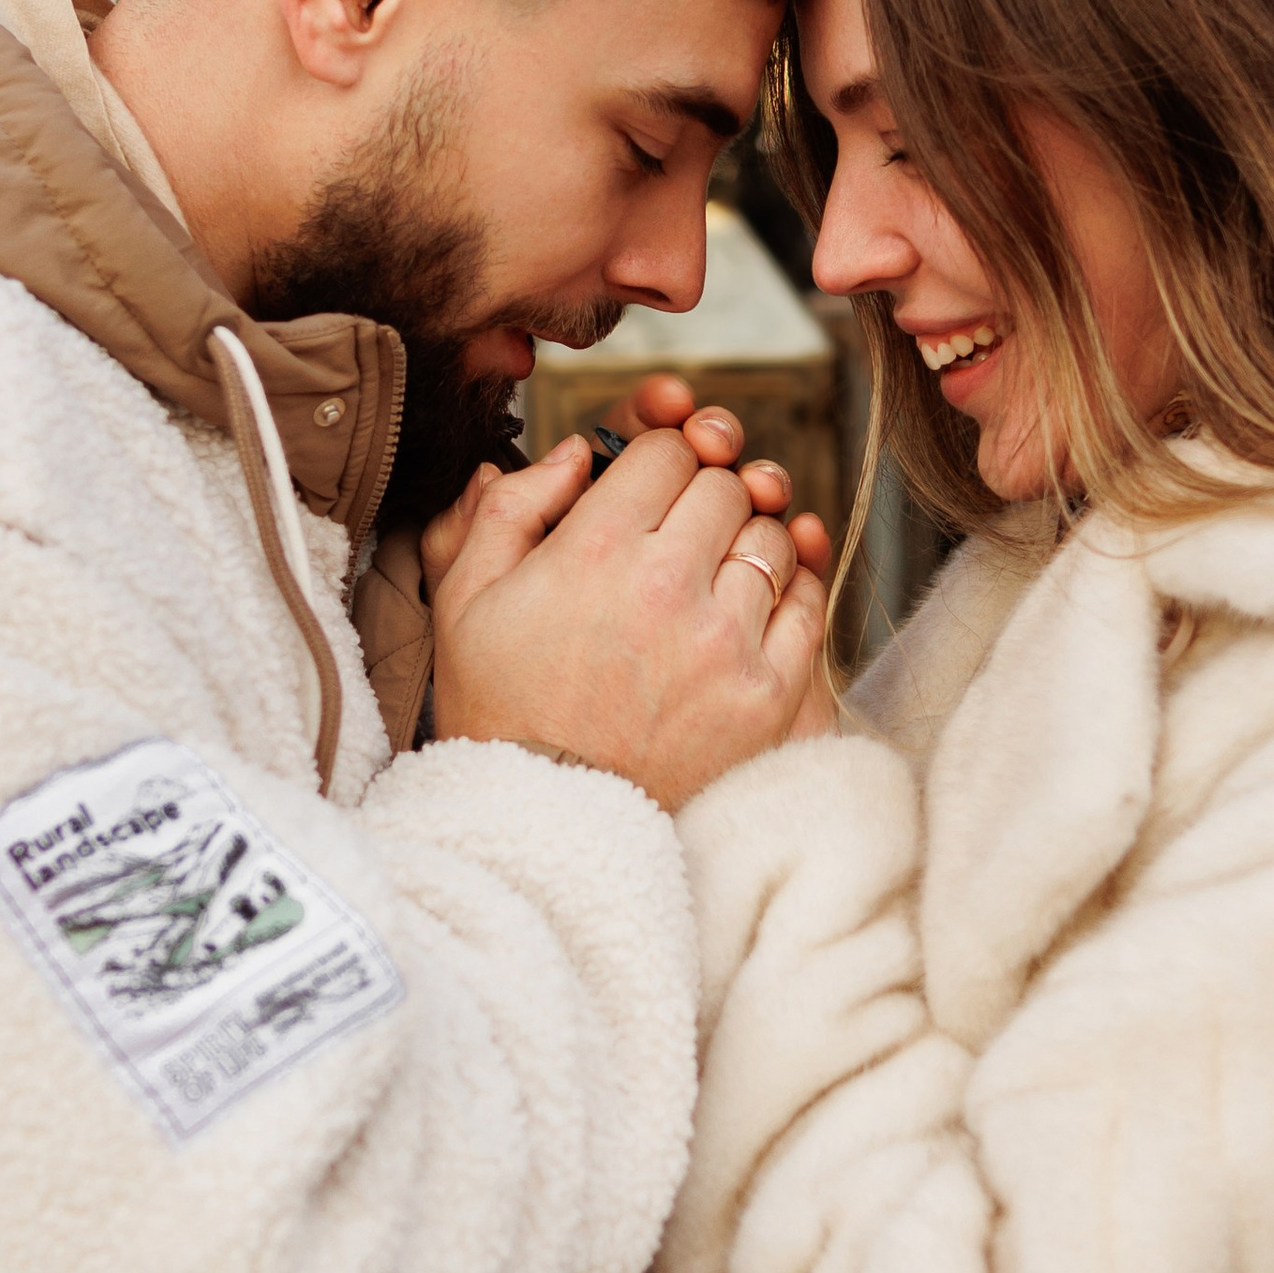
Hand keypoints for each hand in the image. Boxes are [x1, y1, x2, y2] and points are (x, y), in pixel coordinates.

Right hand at [429, 420, 829, 810]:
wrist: (546, 821)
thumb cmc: (499, 707)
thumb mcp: (465, 598)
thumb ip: (512, 508)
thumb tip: (574, 451)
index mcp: (592, 549)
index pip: (667, 451)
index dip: (659, 460)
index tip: (651, 489)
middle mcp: (665, 584)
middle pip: (725, 485)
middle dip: (704, 495)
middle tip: (682, 531)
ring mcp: (724, 641)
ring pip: (772, 537)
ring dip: (747, 541)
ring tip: (713, 574)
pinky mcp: (767, 693)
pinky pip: (808, 605)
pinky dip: (792, 591)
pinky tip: (755, 606)